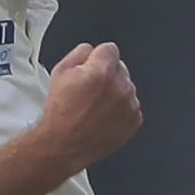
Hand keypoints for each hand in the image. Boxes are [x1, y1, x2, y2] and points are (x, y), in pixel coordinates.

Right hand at [38, 41, 142, 169]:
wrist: (63, 145)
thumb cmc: (60, 113)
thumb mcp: (60, 72)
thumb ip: (80, 52)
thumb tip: (91, 50)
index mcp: (102, 71)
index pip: (110, 49)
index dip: (97, 58)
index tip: (91, 69)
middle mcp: (120, 87)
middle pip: (120, 68)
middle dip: (107, 75)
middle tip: (89, 91)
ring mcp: (129, 105)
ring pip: (126, 87)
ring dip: (114, 93)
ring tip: (94, 107)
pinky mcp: (134, 120)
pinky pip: (131, 106)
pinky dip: (120, 110)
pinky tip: (103, 117)